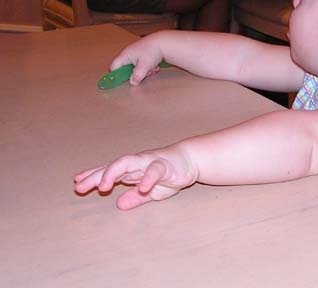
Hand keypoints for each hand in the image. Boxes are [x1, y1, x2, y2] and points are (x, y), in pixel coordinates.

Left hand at [74, 147, 197, 209]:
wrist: (191, 160)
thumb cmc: (169, 174)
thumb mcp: (151, 191)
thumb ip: (136, 198)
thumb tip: (120, 205)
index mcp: (132, 170)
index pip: (109, 171)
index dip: (93, 176)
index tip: (77, 182)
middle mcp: (136, 163)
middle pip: (112, 166)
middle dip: (96, 176)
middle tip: (80, 187)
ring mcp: (149, 162)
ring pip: (127, 162)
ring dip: (114, 172)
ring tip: (104, 185)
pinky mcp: (164, 165)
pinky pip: (154, 170)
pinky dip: (147, 179)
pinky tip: (142, 188)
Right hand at [110, 33, 165, 85]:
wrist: (165, 42)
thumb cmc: (152, 51)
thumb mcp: (143, 66)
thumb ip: (136, 76)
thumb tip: (132, 83)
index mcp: (125, 55)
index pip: (114, 66)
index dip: (117, 75)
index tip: (123, 81)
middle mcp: (129, 53)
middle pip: (127, 68)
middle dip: (135, 74)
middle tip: (143, 74)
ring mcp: (137, 52)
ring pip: (137, 67)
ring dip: (144, 71)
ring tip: (152, 69)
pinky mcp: (145, 53)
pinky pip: (144, 63)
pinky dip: (149, 67)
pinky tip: (156, 67)